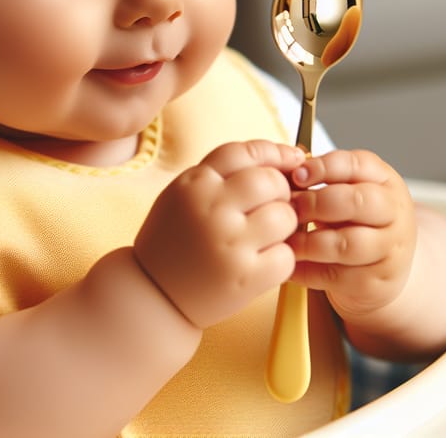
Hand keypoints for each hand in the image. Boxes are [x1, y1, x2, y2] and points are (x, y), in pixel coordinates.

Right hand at [134, 140, 304, 328]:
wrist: (153, 293)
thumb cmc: (175, 239)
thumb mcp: (183, 193)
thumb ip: (222, 174)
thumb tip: (283, 158)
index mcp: (195, 183)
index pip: (245, 152)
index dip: (275, 152)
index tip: (292, 159)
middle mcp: (211, 208)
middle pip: (271, 181)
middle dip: (281, 191)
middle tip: (272, 205)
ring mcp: (229, 243)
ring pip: (285, 217)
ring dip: (284, 225)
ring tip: (266, 235)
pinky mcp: (245, 278)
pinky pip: (286, 256)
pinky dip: (280, 258)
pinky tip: (261, 261)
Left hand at [288, 149, 416, 319]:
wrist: (382, 269)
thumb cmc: (354, 220)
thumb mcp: (346, 190)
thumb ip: (321, 178)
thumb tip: (282, 171)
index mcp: (384, 180)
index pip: (357, 165)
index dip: (323, 167)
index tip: (296, 175)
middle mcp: (394, 214)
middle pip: (356, 202)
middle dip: (314, 203)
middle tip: (289, 208)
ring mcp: (389, 251)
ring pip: (346, 244)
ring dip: (307, 241)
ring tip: (285, 237)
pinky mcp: (374, 284)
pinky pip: (334, 275)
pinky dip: (304, 269)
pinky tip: (288, 260)